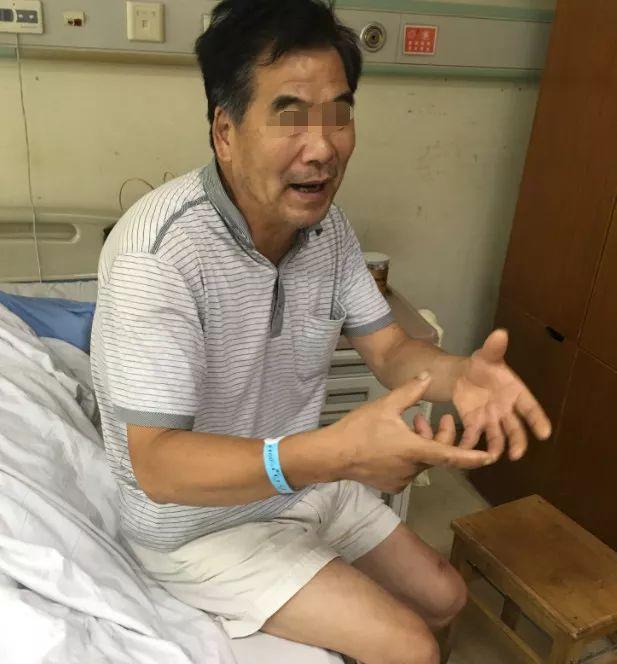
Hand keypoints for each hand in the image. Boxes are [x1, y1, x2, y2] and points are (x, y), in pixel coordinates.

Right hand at [330, 373, 495, 493]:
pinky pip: (408, 470)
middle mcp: (413, 469)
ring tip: (412, 424)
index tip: (488, 458)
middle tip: (441, 418)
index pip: (451, 456)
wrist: (333, 455)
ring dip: (423, 444)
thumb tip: (427, 377)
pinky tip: (396, 442)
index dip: (471, 457)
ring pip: (422, 461)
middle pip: (437, 455)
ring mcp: (402, 479)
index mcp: (415, 450)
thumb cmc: (360, 429)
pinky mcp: (391, 485)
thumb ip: (410, 392)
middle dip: (442, 436)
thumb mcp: (386, 405)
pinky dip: (410, 456)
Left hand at [453, 329, 551, 461]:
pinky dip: (469, 444)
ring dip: (496, 447)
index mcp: (515, 392)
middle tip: (517, 454)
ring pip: (497, 436)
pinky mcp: (474, 424)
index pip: (530, 407)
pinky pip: (473, 437)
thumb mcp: (486, 355)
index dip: (538, 420)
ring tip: (493, 457)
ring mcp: (491, 419)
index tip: (545, 433)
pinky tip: (464, 451)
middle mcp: (506, 409)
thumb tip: (500, 333)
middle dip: (517, 441)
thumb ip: (494, 348)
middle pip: (515, 428)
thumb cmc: (482, 365)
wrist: (462, 375)